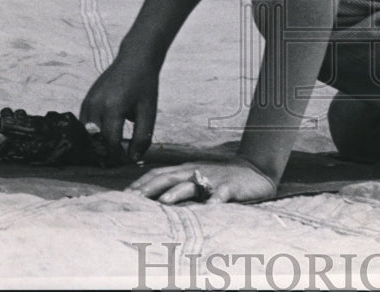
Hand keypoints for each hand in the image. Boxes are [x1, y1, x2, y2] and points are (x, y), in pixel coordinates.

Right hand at [80, 51, 158, 161]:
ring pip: (87, 134)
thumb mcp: (149, 111)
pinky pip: (85, 124)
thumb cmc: (145, 85)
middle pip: (95, 140)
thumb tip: (133, 158)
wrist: (135, 60)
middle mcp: (96, 105)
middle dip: (106, 152)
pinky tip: (106, 135)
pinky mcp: (86, 100)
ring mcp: (88, 102)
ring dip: (97, 143)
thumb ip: (142, 137)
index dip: (117, 157)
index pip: (110, 142)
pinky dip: (93, 133)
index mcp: (113, 107)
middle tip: (118, 158)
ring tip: (112, 149)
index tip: (125, 163)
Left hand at [127, 158, 277, 204]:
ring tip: (163, 203)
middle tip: (134, 200)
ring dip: (177, 193)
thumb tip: (154, 200)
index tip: (123, 197)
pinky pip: (221, 194)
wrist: (256, 169)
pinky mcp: (231, 187)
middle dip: (150, 188)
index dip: (140, 184)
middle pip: (168, 177)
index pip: (158, 174)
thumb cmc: (223, 178)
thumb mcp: (199, 179)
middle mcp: (196, 172)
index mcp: (186, 170)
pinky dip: (215, 201)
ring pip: (192, 184)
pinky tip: (209, 209)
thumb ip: (179, 186)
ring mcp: (213, 179)